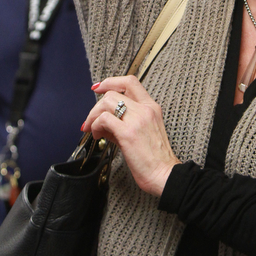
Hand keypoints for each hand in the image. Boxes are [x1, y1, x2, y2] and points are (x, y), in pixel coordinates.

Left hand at [82, 76, 180, 196]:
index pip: (130, 82)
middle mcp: (145, 109)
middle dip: (96, 105)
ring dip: (94, 115)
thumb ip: (124, 123)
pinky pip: (104, 119)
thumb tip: (104, 122)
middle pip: (113, 93)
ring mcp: (138, 119)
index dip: (111, 81)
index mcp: (151, 107)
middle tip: (90, 120)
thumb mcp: (142, 132)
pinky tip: (97, 135)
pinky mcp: (128, 133)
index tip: (99, 87)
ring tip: (93, 129)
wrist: (164, 174)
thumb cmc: (155, 158)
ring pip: (107, 102)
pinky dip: (96, 125)